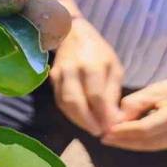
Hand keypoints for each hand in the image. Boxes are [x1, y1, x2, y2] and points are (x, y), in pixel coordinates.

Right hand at [50, 18, 124, 136]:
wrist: (72, 33)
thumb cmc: (98, 51)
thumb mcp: (114, 67)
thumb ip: (113, 94)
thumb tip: (114, 119)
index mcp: (93, 65)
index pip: (97, 97)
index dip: (103, 116)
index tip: (111, 128)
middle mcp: (73, 70)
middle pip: (77, 103)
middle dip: (88, 123)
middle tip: (99, 133)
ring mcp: (60, 74)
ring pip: (65, 104)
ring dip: (78, 121)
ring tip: (91, 128)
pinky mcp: (52, 78)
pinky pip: (59, 100)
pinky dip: (69, 114)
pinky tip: (80, 119)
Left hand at [100, 74, 166, 150]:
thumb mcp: (159, 87)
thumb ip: (138, 102)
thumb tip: (118, 117)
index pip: (145, 129)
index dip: (124, 132)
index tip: (106, 130)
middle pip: (148, 142)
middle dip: (124, 142)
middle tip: (104, 139)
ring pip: (154, 146)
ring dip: (132, 144)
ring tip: (113, 140)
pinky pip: (162, 144)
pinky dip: (145, 142)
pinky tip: (131, 138)